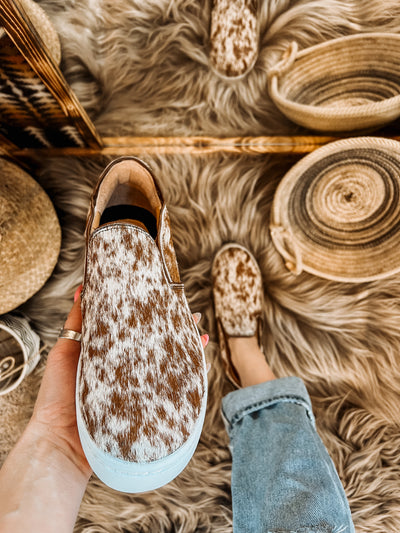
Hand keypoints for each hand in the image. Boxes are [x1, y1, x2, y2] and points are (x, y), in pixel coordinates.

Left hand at [29, 287, 208, 476]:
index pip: (135, 328)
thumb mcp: (65, 351)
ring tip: (201, 336)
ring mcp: (139, 389)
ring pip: (170, 365)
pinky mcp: (146, 408)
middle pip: (157, 345)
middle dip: (176, 330)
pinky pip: (172, 392)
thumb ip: (77, 323)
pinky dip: (190, 379)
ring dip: (188, 351)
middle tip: (193, 315)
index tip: (166, 297)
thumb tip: (84, 288)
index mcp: (110, 353)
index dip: (151, 314)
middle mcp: (128, 370)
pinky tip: (200, 367)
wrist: (58, 442)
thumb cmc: (56, 396)